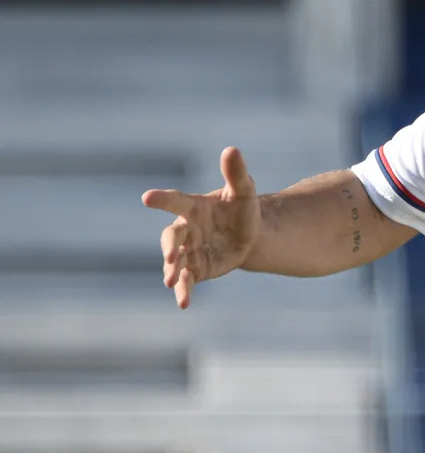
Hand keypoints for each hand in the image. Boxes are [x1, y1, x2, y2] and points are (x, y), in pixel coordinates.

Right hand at [141, 147, 260, 308]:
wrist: (250, 235)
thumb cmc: (241, 208)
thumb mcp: (244, 191)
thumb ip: (236, 173)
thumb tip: (231, 149)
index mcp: (192, 207)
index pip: (175, 201)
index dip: (162, 199)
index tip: (147, 197)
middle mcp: (185, 229)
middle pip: (172, 237)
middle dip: (170, 247)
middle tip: (172, 256)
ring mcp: (188, 251)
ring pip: (175, 262)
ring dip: (173, 271)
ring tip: (171, 281)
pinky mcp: (196, 269)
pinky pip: (187, 281)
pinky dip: (184, 291)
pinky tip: (184, 303)